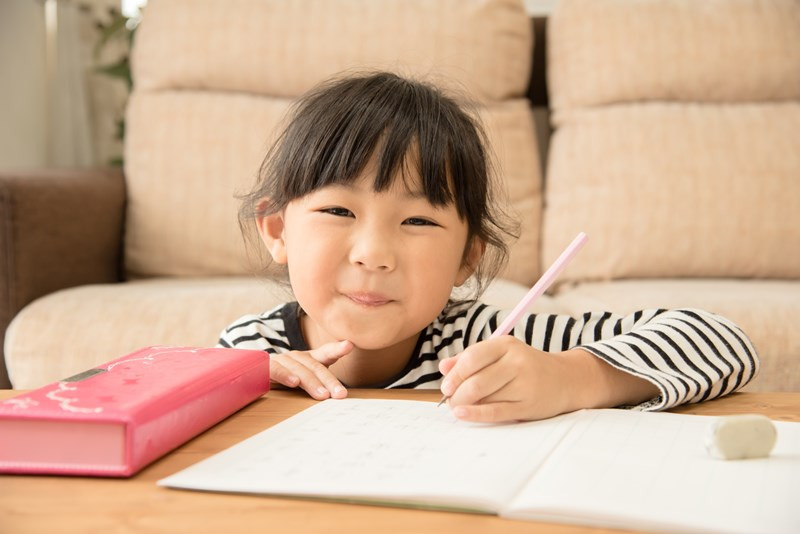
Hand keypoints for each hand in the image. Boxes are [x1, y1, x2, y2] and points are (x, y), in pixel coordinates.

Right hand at [270, 340, 352, 399]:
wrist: (253, 373)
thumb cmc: (287, 379)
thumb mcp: (306, 381)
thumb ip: (322, 384)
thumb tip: (340, 396)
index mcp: (309, 359)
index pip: (326, 353)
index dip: (337, 349)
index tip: (349, 345)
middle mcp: (297, 357)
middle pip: (316, 366)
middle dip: (329, 381)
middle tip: (340, 394)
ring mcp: (282, 360)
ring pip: (300, 369)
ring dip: (312, 382)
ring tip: (323, 395)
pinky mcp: (266, 366)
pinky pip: (276, 369)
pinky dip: (285, 375)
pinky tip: (294, 383)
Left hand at [439, 337, 660, 422]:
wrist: (565, 380)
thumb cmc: (524, 366)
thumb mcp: (500, 355)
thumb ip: (471, 359)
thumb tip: (443, 368)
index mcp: (507, 344)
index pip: (473, 357)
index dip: (455, 373)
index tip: (445, 384)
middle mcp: (517, 362)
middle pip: (476, 380)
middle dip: (457, 392)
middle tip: (449, 399)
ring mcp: (524, 384)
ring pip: (484, 397)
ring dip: (464, 404)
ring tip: (457, 406)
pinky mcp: (528, 405)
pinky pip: (496, 412)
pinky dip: (475, 414)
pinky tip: (462, 414)